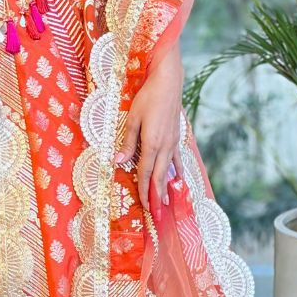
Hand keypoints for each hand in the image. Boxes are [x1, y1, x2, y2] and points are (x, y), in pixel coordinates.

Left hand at [114, 50, 184, 214]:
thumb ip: (128, 143)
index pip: (145, 174)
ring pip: (169, 170)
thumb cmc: (148, 98)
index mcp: (152, 144)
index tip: (144, 207)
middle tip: (156, 214)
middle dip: (156, 196)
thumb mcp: (133, 119)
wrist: (169, 82)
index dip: (144, 191)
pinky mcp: (177, 137)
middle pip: (159, 177)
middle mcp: (165, 147)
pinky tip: (177, 179)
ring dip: (166, 188)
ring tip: (166, 203)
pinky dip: (176, 172)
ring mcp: (173, 143)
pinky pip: (177, 159)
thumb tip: (119, 162)